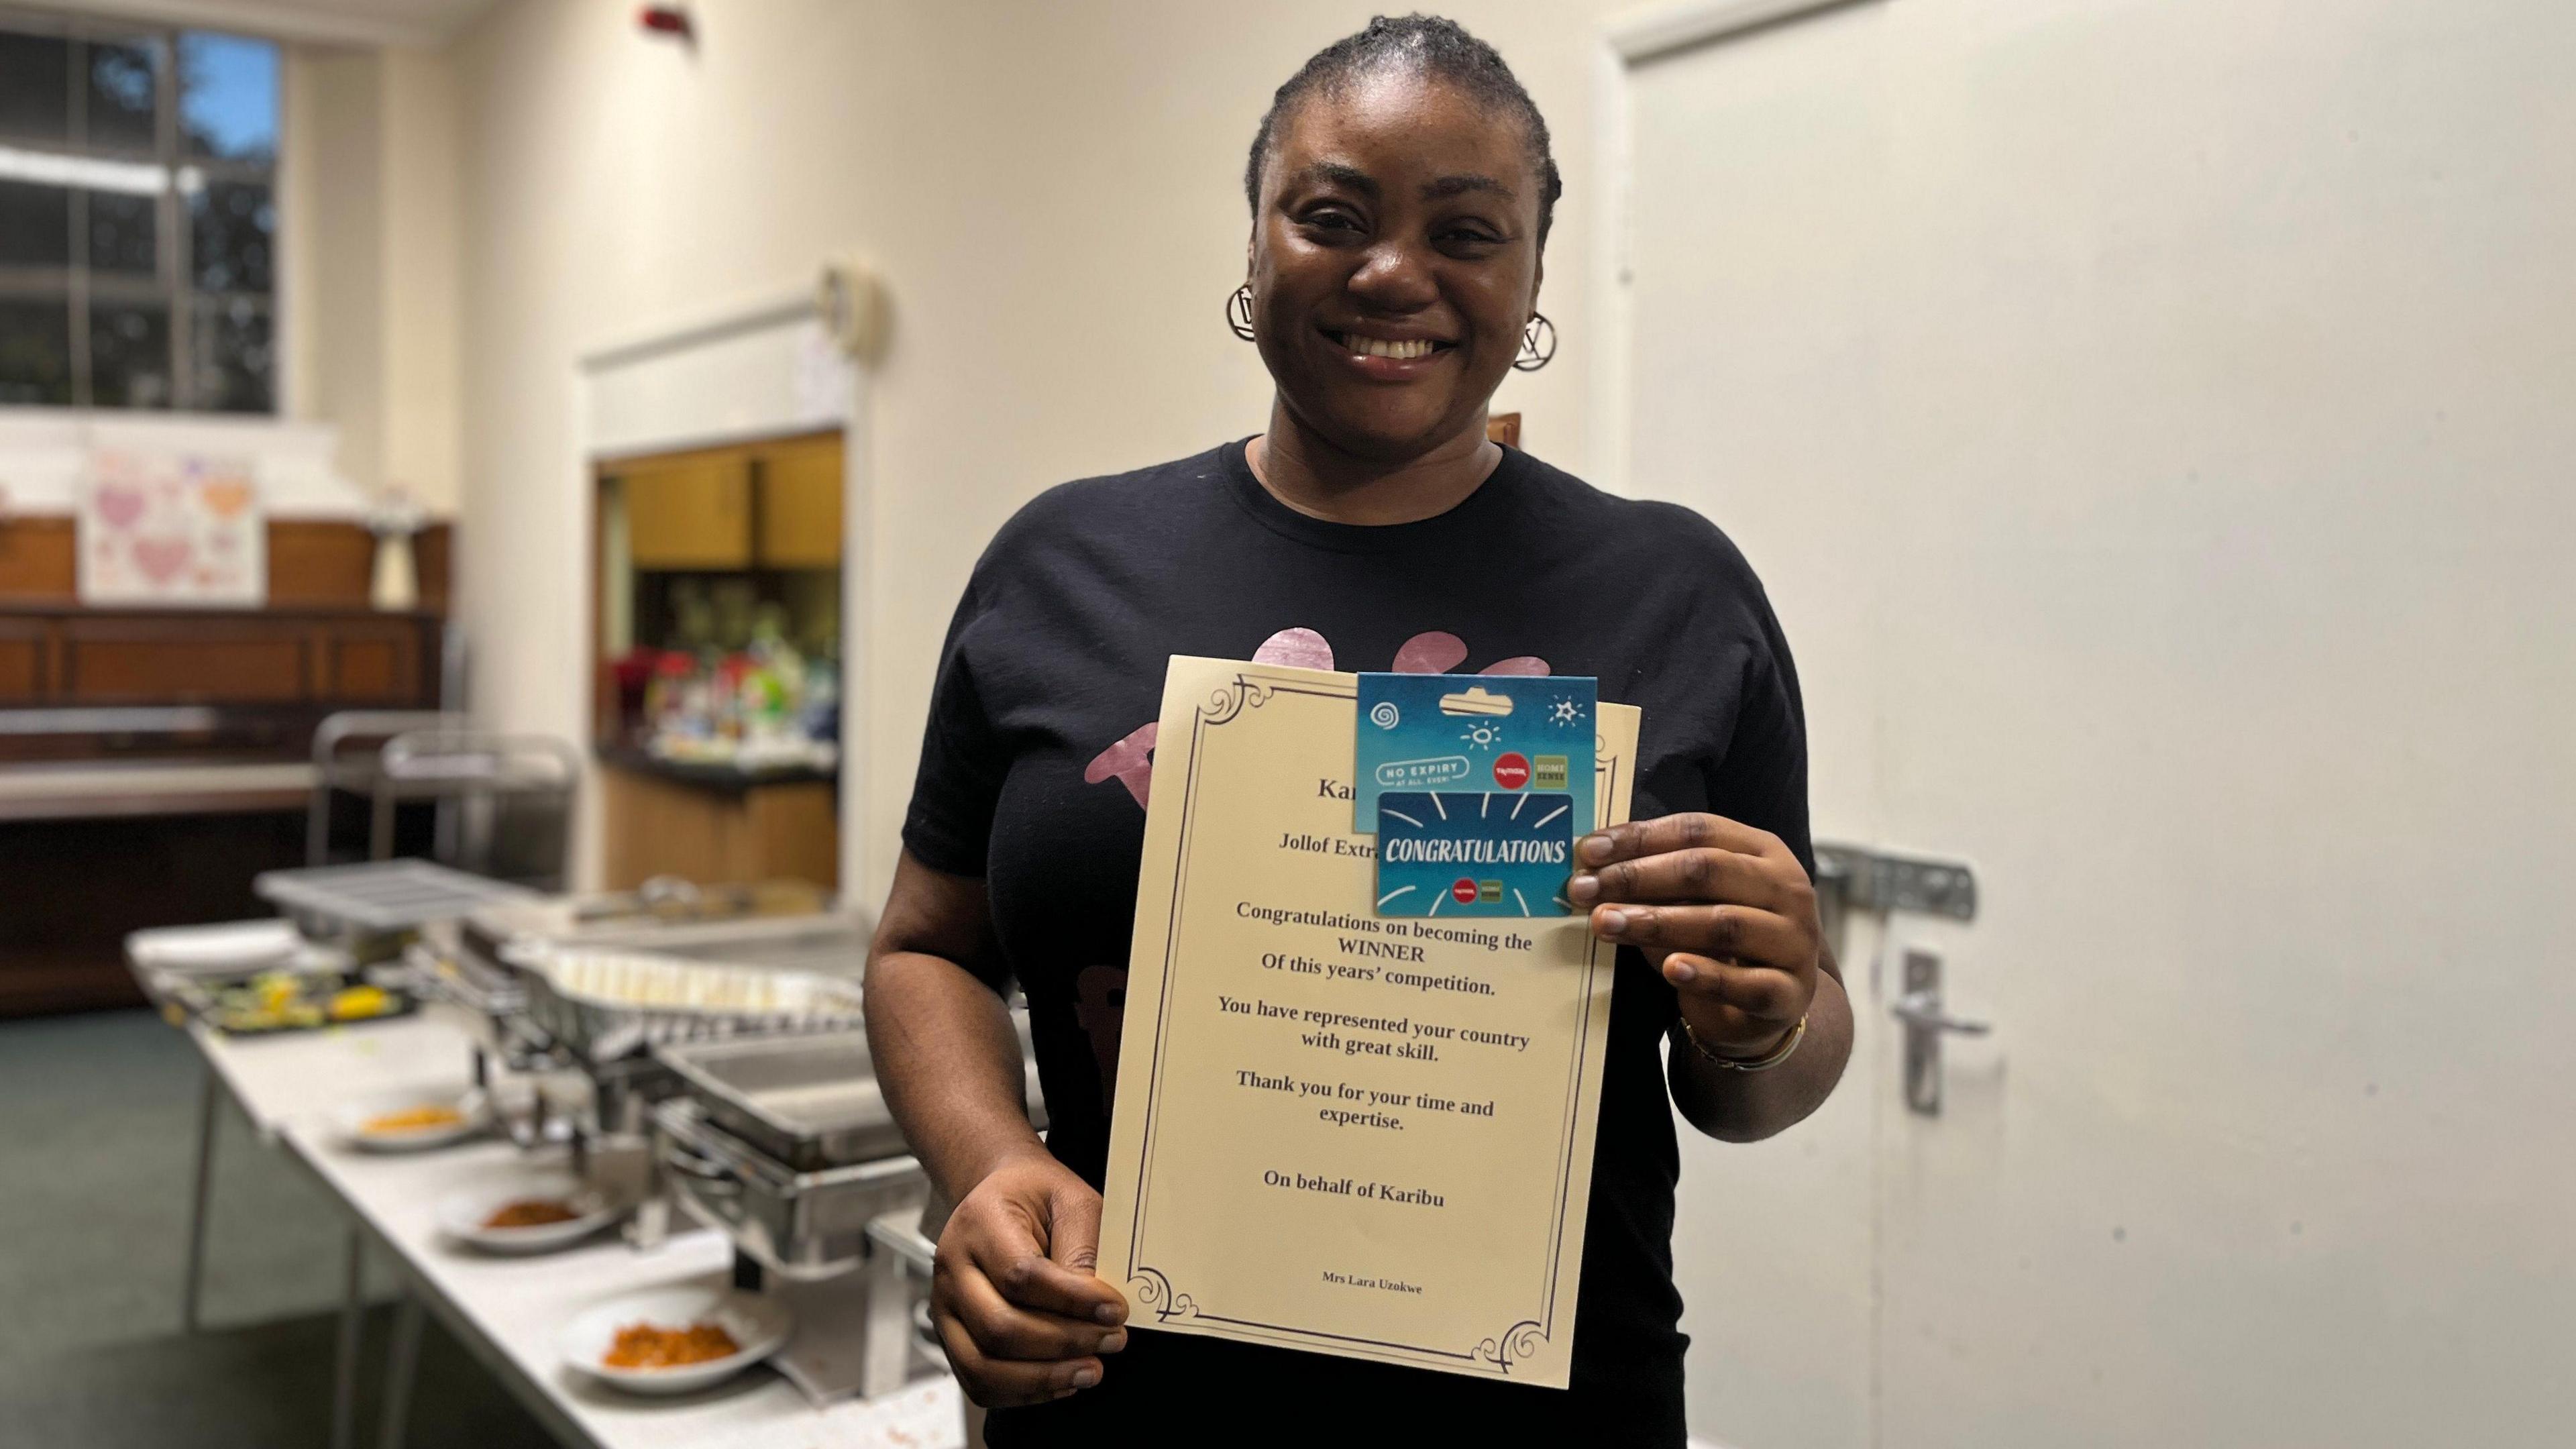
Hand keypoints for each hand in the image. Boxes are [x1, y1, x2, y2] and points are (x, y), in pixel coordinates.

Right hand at [930, 1151, 1129, 1406]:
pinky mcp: (951, 1336)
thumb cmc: (1036, 1196)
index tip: (1116, 1309)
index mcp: (979, 1223)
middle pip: (1000, 1327)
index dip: (1072, 1301)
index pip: (1020, 1275)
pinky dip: (1023, 1392)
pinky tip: (1062, 1381)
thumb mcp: (1072, 1199)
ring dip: (1044, 1378)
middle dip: (1064, 1343)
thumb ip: (1084, 1246)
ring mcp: (945, 1307)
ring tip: (1091, 1370)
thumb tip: (1096, 1305)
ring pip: (983, 1365)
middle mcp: (952, 1268)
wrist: (998, 1195)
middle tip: (1113, 1340)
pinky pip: (978, 1381)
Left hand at [1567, 814, 1822, 1058]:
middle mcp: (1787, 889)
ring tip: (1608, 923)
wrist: (1769, 1005)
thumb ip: (1659, 881)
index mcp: (1763, 851)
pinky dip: (1707, 975)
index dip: (1640, 837)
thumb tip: (1593, 869)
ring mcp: (1795, 941)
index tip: (1588, 852)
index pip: (1698, 830)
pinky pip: (1747, 984)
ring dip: (1659, 923)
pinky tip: (1672, 969)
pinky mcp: (1790, 993)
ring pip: (1724, 924)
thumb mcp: (1696, 900)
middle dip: (1639, 877)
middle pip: (1709, 870)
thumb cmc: (1723, 940)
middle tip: (1586, 889)